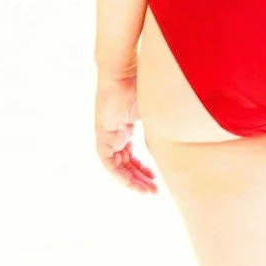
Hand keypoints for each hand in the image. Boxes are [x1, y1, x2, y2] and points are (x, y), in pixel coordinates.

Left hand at [95, 71, 156, 192]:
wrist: (122, 74)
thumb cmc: (139, 87)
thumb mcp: (152, 115)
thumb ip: (155, 133)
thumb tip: (163, 152)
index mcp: (125, 129)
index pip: (131, 156)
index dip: (143, 169)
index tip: (155, 179)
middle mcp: (115, 135)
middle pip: (125, 164)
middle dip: (140, 179)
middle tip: (153, 191)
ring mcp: (107, 137)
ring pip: (118, 167)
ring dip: (132, 181)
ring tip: (147, 191)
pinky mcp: (103, 137)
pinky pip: (109, 163)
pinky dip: (120, 174)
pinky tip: (133, 182)